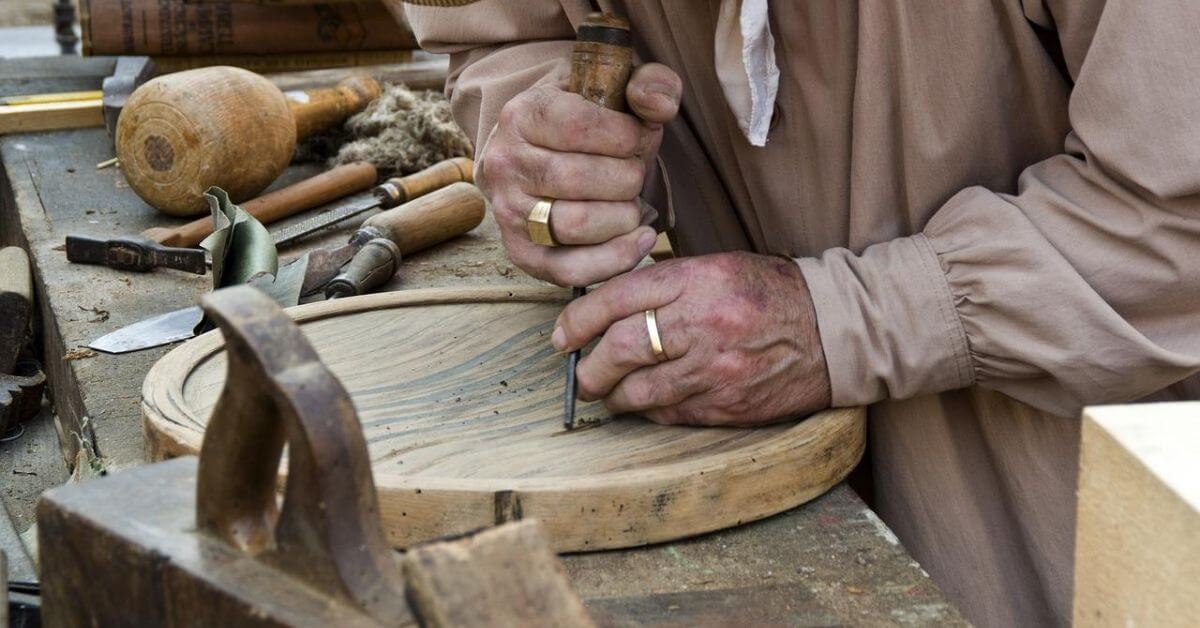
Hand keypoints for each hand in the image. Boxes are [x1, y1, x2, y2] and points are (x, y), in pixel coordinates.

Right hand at [476, 63, 682, 286]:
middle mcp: (506, 163)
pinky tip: (640, 238)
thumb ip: (650, 83)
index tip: (638, 137)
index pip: (581, 127)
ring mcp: (510, 212)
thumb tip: (659, 106)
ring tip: (631, 202)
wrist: (535, 151)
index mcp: (522, 114)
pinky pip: (569, 269)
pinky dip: (614, 259)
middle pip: (581, 179)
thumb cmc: (583, 120)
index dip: (626, 136)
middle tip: (634, 172)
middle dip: (628, 177)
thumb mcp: (613, 86)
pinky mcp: (522, 252)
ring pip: (577, 225)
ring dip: (623, 216)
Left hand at [552, 252, 831, 425]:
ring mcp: (713, 370)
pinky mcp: (725, 406)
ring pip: (637, 391)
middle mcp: (701, 324)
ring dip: (613, 395)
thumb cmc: (770, 293)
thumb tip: (607, 302)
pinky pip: (667, 413)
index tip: (562, 335)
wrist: (833, 331)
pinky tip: (647, 402)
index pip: (617, 299)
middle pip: (619, 349)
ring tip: (608, 392)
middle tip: (581, 373)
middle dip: (589, 366)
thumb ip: (665, 283)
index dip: (578, 319)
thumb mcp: (717, 267)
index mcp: (697, 280)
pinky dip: (648, 410)